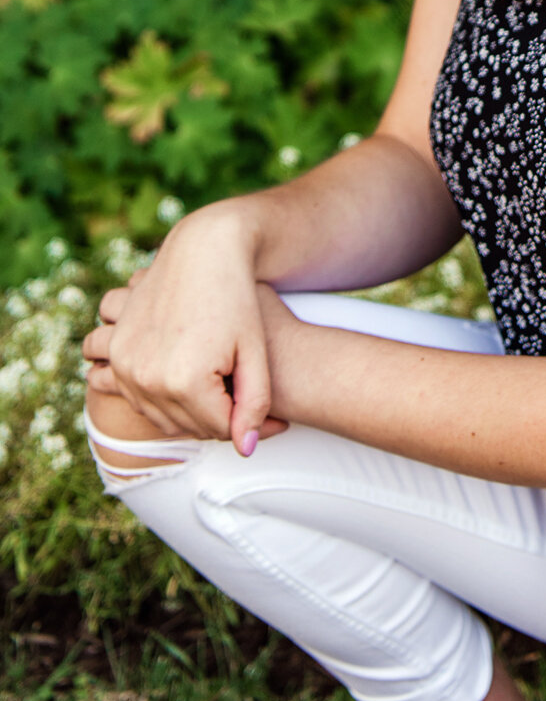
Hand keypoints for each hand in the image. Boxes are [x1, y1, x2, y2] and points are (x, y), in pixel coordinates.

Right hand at [83, 206, 289, 455]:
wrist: (202, 249)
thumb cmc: (237, 298)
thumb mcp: (255, 352)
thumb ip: (253, 404)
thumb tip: (245, 450)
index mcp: (185, 381)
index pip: (220, 429)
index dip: (248, 426)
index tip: (271, 417)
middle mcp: (148, 378)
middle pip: (190, 425)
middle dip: (221, 419)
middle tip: (245, 399)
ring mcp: (128, 365)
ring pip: (161, 415)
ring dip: (189, 411)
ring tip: (219, 391)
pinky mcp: (118, 351)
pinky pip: (134, 393)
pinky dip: (158, 396)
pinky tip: (184, 384)